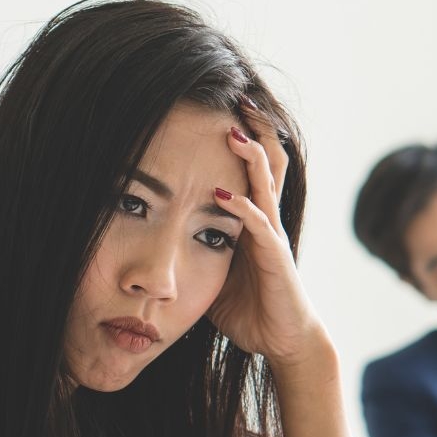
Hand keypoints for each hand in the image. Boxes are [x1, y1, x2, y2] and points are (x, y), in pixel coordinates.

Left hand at [206, 102, 321, 365]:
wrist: (283, 340)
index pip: (251, 167)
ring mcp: (273, 236)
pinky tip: (221, 193)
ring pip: (267, 185)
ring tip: (233, 131)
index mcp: (254, 220)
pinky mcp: (275, 258)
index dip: (243, 136)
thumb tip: (153, 244)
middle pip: (267, 162)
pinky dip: (240, 206)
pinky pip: (259, 226)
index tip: (223, 106)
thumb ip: (191, 253)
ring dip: (249, 157)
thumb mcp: (211, 275)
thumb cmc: (250, 309)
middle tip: (239, 97)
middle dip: (254, 130)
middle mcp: (268, 220)